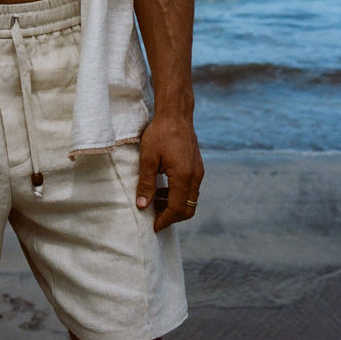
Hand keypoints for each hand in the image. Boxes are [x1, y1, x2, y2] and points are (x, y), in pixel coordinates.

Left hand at [135, 114, 203, 231]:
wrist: (176, 114)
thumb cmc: (160, 133)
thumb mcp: (148, 159)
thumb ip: (146, 184)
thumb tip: (142, 206)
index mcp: (183, 177)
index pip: (176, 209)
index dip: (164, 220)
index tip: (152, 225)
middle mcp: (195, 177)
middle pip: (188, 209)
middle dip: (171, 216)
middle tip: (154, 215)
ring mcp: (198, 172)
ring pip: (190, 200)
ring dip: (174, 205)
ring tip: (156, 200)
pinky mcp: (197, 167)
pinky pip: (191, 189)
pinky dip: (179, 195)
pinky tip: (163, 188)